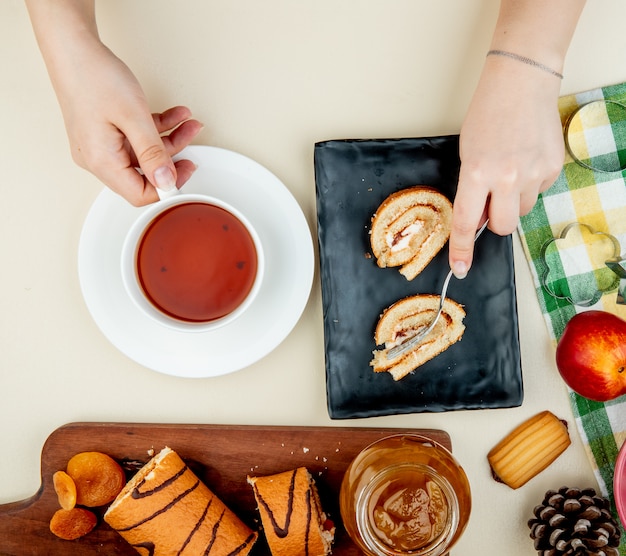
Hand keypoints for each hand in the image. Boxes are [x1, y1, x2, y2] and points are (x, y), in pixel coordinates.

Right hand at [55, 41, 202, 204]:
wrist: (72, 47)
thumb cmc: (94, 76)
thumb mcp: (133, 117)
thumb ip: (153, 153)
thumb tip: (167, 182)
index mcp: (101, 161)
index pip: (139, 194)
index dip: (167, 186)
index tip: (187, 170)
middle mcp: (98, 158)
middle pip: (144, 173)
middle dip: (173, 157)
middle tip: (193, 143)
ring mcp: (101, 145)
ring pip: (144, 153)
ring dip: (169, 139)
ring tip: (188, 123)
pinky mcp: (105, 132)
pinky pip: (136, 138)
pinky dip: (156, 128)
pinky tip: (174, 115)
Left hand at [448, 60, 563, 277]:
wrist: (521, 84)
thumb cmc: (487, 115)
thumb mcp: (467, 154)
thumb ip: (471, 189)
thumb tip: (478, 218)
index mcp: (476, 173)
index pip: (465, 222)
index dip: (461, 249)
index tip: (460, 267)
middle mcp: (506, 178)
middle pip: (501, 227)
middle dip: (493, 221)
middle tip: (490, 200)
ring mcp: (532, 174)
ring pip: (521, 211)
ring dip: (512, 201)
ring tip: (510, 170)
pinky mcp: (552, 169)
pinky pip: (538, 193)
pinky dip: (529, 184)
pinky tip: (525, 160)